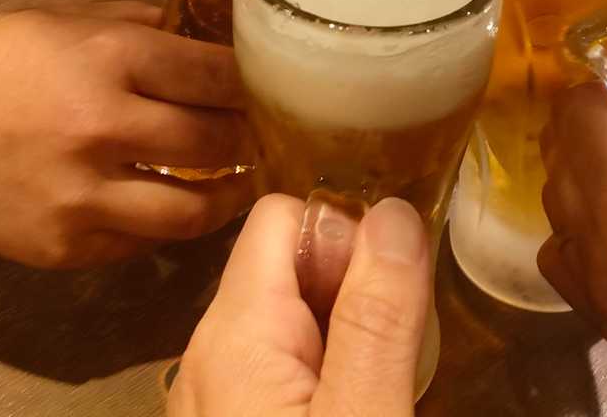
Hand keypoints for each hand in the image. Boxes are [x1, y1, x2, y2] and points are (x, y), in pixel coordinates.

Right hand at [0, 3, 255, 268]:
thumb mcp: (58, 20)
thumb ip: (132, 26)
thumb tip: (197, 36)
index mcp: (109, 56)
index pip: (217, 74)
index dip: (253, 82)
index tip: (271, 85)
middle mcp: (106, 126)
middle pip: (218, 141)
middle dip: (247, 137)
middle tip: (259, 134)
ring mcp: (86, 195)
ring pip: (194, 210)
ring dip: (225, 195)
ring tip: (237, 183)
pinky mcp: (66, 246)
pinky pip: (139, 243)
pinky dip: (160, 225)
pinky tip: (168, 205)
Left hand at [170, 195, 429, 416]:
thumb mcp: (361, 416)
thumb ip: (376, 319)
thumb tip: (392, 210)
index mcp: (234, 331)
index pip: (281, 216)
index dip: (347, 235)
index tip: (395, 291)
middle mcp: (207, 351)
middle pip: (286, 268)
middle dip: (351, 289)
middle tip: (398, 353)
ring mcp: (210, 396)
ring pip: (286, 323)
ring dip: (341, 336)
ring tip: (383, 388)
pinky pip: (274, 372)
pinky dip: (319, 376)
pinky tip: (348, 409)